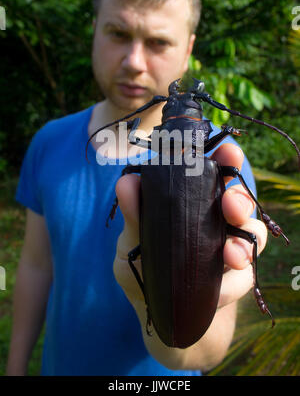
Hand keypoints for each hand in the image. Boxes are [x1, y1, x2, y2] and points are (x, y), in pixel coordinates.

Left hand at [113, 142, 266, 316]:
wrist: (157, 317)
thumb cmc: (143, 273)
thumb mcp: (131, 244)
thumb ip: (134, 217)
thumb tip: (126, 183)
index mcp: (190, 204)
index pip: (212, 174)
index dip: (225, 160)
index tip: (229, 152)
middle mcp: (213, 221)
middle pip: (238, 201)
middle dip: (239, 200)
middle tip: (230, 206)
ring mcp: (228, 249)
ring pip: (251, 235)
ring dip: (243, 243)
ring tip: (229, 256)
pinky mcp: (236, 280)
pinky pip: (245, 277)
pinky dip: (231, 283)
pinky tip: (217, 290)